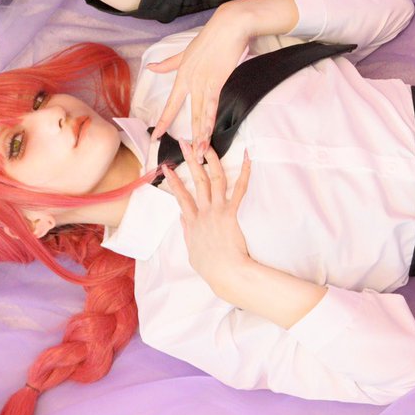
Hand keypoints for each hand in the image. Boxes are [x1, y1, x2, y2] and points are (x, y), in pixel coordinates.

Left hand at [148, 8, 251, 159]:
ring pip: (201, 115)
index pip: (172, 103)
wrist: (229, 25)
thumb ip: (169, 63)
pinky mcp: (217, 81)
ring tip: (200, 153)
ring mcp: (203, 82)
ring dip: (201, 135)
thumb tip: (151, 68)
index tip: (156, 136)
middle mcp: (190, 81)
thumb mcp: (187, 52)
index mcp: (182, 74)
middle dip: (189, 136)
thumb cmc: (211, 37)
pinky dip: (210, 122)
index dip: (164, 120)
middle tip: (189, 155)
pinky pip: (212, 106)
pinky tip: (208, 135)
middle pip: (189, 114)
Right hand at [164, 146, 252, 289]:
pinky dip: (244, 172)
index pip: (180, 196)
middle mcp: (203, 212)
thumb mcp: (191, 250)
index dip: (173, 180)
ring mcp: (217, 210)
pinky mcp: (232, 213)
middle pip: (196, 180)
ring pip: (214, 179)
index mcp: (192, 221)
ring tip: (206, 144)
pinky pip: (239, 189)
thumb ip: (186, 231)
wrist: (226, 272)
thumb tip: (182, 216)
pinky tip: (247, 157)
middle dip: (189, 159)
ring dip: (210, 160)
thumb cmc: (210, 266)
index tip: (166, 166)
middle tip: (184, 142)